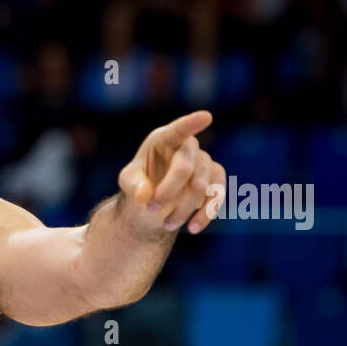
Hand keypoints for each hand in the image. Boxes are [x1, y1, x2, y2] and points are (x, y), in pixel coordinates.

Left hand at [118, 110, 226, 235]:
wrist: (155, 201)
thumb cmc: (139, 182)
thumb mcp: (128, 181)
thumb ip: (133, 184)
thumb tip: (145, 196)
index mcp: (164, 138)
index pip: (179, 130)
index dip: (191, 124)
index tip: (206, 117)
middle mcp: (188, 146)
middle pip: (184, 168)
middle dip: (167, 192)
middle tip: (151, 208)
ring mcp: (204, 161)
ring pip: (201, 186)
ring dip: (182, 209)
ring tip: (165, 225)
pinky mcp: (216, 179)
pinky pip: (217, 196)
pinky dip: (206, 214)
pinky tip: (193, 228)